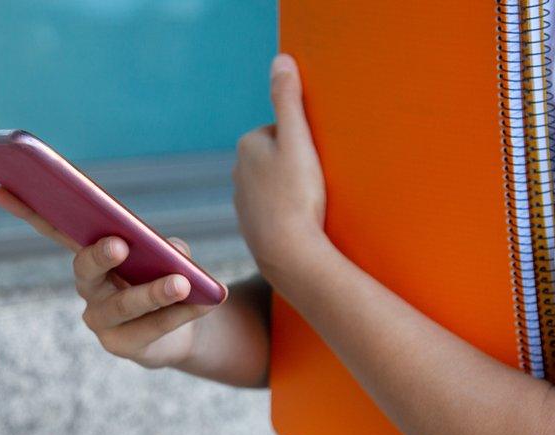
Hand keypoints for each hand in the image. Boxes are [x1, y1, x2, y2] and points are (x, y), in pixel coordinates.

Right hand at [0, 187, 218, 368]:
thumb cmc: (166, 276)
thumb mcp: (170, 253)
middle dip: (99, 256)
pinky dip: (180, 314)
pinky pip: (151, 329)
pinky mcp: (122, 346)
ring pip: (122, 305)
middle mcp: (88, 287)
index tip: (1, 186)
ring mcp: (101, 319)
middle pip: (84, 269)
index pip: (54, 229)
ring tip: (182, 283)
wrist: (184, 327)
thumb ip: (167, 248)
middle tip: (119, 244)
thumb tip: (169, 253)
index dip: (27, 210)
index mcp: (90, 254)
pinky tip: (205, 301)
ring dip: (152, 292)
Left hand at [232, 53, 327, 276]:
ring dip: (294, 190)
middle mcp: (239, 172)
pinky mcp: (253, 227)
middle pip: (281, 157)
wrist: (289, 254)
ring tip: (310, 206)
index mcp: (247, 146)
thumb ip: (288, 99)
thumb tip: (281, 60)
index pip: (285, 130)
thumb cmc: (296, 196)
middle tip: (315, 184)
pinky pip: (277, 210)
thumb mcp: (298, 139)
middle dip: (298, 166)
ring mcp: (244, 201)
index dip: (306, 144)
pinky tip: (303, 224)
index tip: (315, 162)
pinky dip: (290, 213)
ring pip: (278, 184)